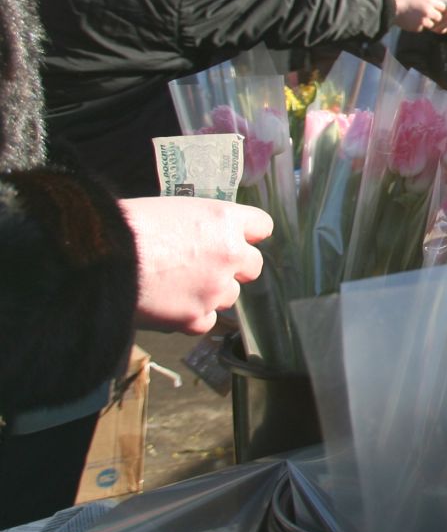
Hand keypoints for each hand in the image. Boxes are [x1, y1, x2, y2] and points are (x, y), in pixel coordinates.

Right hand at [120, 198, 272, 333]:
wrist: (98, 257)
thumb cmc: (128, 225)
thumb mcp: (173, 209)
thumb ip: (200, 225)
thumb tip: (204, 236)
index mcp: (226, 220)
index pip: (262, 226)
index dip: (247, 234)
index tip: (236, 239)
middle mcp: (230, 254)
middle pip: (253, 266)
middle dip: (234, 268)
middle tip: (205, 267)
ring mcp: (215, 289)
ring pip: (230, 296)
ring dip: (210, 293)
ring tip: (176, 287)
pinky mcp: (195, 317)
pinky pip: (206, 321)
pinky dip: (191, 317)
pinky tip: (169, 306)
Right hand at [392, 0, 446, 33]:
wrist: (392, 8)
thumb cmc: (404, 0)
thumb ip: (429, 3)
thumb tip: (438, 8)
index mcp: (429, 2)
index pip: (443, 7)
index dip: (440, 9)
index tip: (437, 9)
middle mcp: (428, 12)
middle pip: (439, 17)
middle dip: (435, 17)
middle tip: (426, 14)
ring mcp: (423, 21)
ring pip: (431, 25)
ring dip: (426, 23)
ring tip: (416, 17)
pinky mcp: (417, 28)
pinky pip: (421, 28)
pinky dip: (418, 26)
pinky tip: (411, 21)